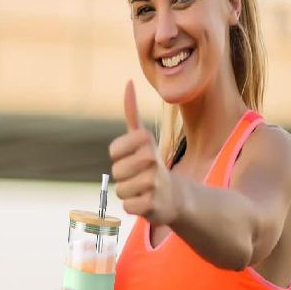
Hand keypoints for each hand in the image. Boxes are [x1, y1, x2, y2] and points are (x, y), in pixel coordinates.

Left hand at [109, 80, 179, 224]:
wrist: (177, 197)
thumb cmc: (152, 165)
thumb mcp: (143, 139)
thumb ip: (132, 113)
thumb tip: (128, 82)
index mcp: (146, 141)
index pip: (113, 151)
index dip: (118, 157)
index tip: (132, 157)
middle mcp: (152, 159)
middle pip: (116, 172)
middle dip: (124, 177)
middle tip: (138, 176)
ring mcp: (154, 182)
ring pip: (120, 190)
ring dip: (128, 193)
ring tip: (143, 189)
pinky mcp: (153, 204)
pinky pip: (127, 206)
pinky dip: (134, 207)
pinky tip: (147, 202)